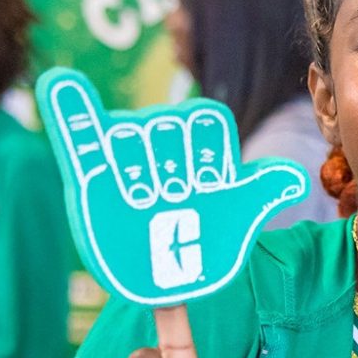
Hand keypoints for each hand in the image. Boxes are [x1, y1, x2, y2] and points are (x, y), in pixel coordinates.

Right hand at [38, 69, 310, 305]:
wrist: (162, 275)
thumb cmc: (203, 240)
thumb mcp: (236, 216)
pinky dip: (68, 110)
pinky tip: (60, 82)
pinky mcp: (89, 176)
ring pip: (130, 134)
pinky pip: (77, 134)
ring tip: (144, 200)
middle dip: (175, 167)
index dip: (211, 153)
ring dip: (140, 170)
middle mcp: (159, 145)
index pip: (206, 121)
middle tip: (172, 201)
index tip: (208, 186)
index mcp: (195, 146)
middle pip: (169, 125)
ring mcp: (123, 157)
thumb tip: (298, 177)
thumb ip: (262, 189)